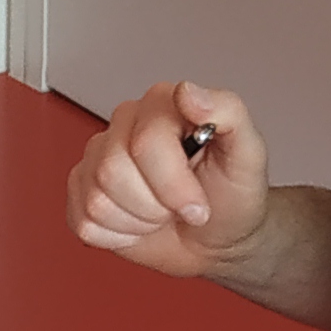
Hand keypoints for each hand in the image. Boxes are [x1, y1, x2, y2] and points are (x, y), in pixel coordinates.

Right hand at [68, 81, 270, 283]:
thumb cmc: (232, 196)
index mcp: (163, 106)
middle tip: (180, 208)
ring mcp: (99, 158)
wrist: (217, 239)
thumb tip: (188, 92)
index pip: (145, 142)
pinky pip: (83, 221)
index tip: (197, 204)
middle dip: (154, 205)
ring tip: (160, 213)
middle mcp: (126, 125)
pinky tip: (138, 223)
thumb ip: (228, 111)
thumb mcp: (249, 154)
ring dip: (137, 221)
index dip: (172, 184)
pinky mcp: (82, 190)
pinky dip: (116, 236)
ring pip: (96, 200)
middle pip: (112, 171)